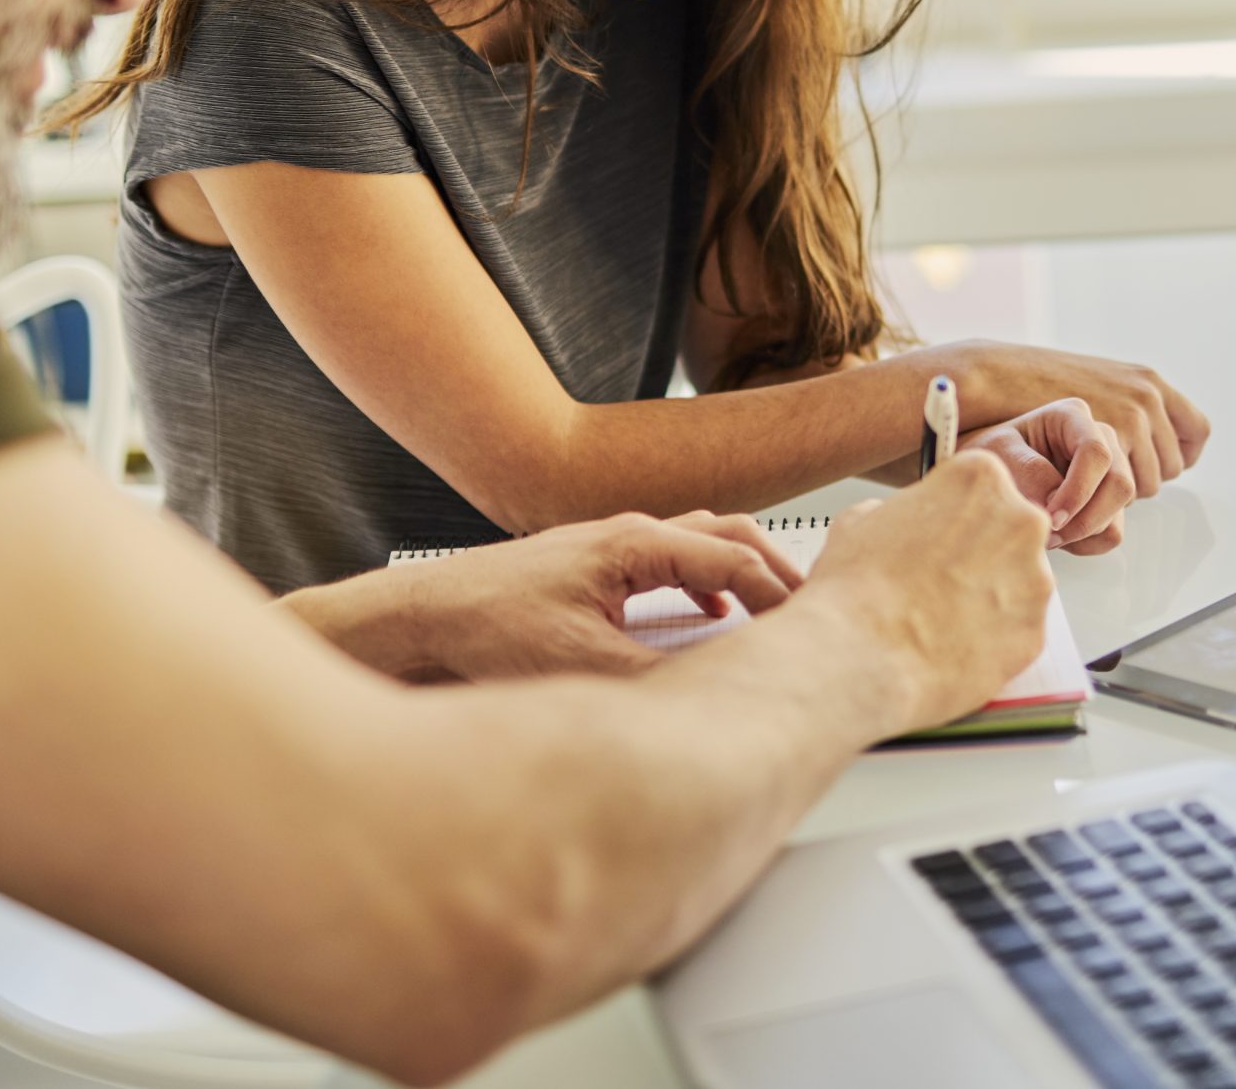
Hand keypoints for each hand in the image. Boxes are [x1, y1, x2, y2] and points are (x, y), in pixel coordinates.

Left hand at [287, 511, 803, 681]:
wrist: (418, 618)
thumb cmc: (484, 627)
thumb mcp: (584, 666)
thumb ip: (656, 681)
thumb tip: (710, 703)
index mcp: (635, 544)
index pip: (736, 557)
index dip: (783, 594)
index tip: (817, 625)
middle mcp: (625, 532)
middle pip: (727, 532)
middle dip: (777, 569)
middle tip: (814, 607)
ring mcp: (606, 545)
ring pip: (698, 541)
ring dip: (740, 570)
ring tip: (773, 608)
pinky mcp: (590, 566)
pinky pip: (669, 559)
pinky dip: (704, 580)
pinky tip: (703, 615)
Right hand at [805, 455, 1054, 729]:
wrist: (862, 658)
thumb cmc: (858, 590)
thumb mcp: (860, 520)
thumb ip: (899, 511)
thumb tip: (903, 522)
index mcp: (981, 480)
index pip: (981, 485)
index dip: (955, 512)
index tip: (941, 530)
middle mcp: (1020, 522)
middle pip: (1010, 531)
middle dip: (981, 552)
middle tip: (940, 576)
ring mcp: (1035, 581)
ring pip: (1019, 583)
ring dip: (990, 595)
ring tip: (941, 615)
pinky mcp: (1036, 633)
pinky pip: (1018, 629)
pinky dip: (993, 637)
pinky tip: (954, 642)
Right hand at [949, 342, 1210, 495]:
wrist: (999, 375)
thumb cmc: (1038, 384)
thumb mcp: (1096, 383)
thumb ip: (1125, 407)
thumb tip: (1152, 437)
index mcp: (1149, 382)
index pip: (1197, 430)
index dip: (1182, 455)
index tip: (1161, 467)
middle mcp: (1148, 397)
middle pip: (1173, 465)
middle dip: (1145, 481)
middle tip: (1109, 486)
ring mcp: (1131, 417)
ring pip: (1150, 483)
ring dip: (1124, 495)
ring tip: (1089, 491)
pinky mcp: (1108, 440)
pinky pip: (1127, 490)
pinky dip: (1107, 502)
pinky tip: (1080, 496)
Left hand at [966, 398, 1133, 553]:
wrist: (992, 474)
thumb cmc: (992, 455)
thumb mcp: (997, 453)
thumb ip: (1027, 472)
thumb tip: (1056, 507)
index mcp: (1072, 416)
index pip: (1096, 453)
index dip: (1078, 490)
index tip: (1051, 518)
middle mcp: (1101, 439)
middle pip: (1120, 485)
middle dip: (1085, 520)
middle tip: (1047, 536)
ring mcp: (1112, 470)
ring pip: (1119, 511)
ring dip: (1083, 533)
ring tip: (1045, 533)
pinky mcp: (1110, 500)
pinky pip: (1113, 532)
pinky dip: (1087, 543)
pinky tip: (1058, 534)